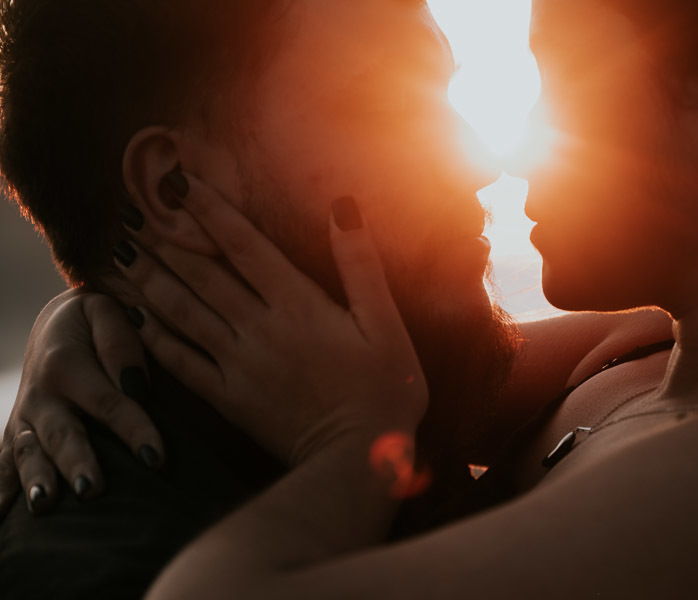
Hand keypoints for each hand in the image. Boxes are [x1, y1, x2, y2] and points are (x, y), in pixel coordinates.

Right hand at [0, 291, 165, 515]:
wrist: (54, 324)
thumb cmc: (93, 321)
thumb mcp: (107, 311)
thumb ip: (121, 342)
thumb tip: (135, 387)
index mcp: (66, 364)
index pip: (108, 402)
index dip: (135, 430)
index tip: (156, 459)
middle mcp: (40, 395)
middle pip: (62, 434)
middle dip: (77, 463)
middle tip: (92, 489)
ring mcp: (25, 417)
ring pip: (27, 453)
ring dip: (35, 481)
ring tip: (44, 505)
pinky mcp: (18, 432)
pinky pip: (3, 462)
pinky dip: (0, 490)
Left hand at [114, 176, 426, 465]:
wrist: (360, 458)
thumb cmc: (385, 388)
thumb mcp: (385, 323)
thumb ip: (361, 265)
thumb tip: (343, 208)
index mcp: (297, 305)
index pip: (244, 246)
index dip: (210, 211)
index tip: (179, 183)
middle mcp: (259, 328)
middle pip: (202, 274)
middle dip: (166, 239)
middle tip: (133, 211)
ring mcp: (239, 364)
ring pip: (183, 313)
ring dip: (151, 280)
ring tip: (124, 255)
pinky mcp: (230, 398)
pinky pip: (182, 364)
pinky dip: (156, 338)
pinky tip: (136, 318)